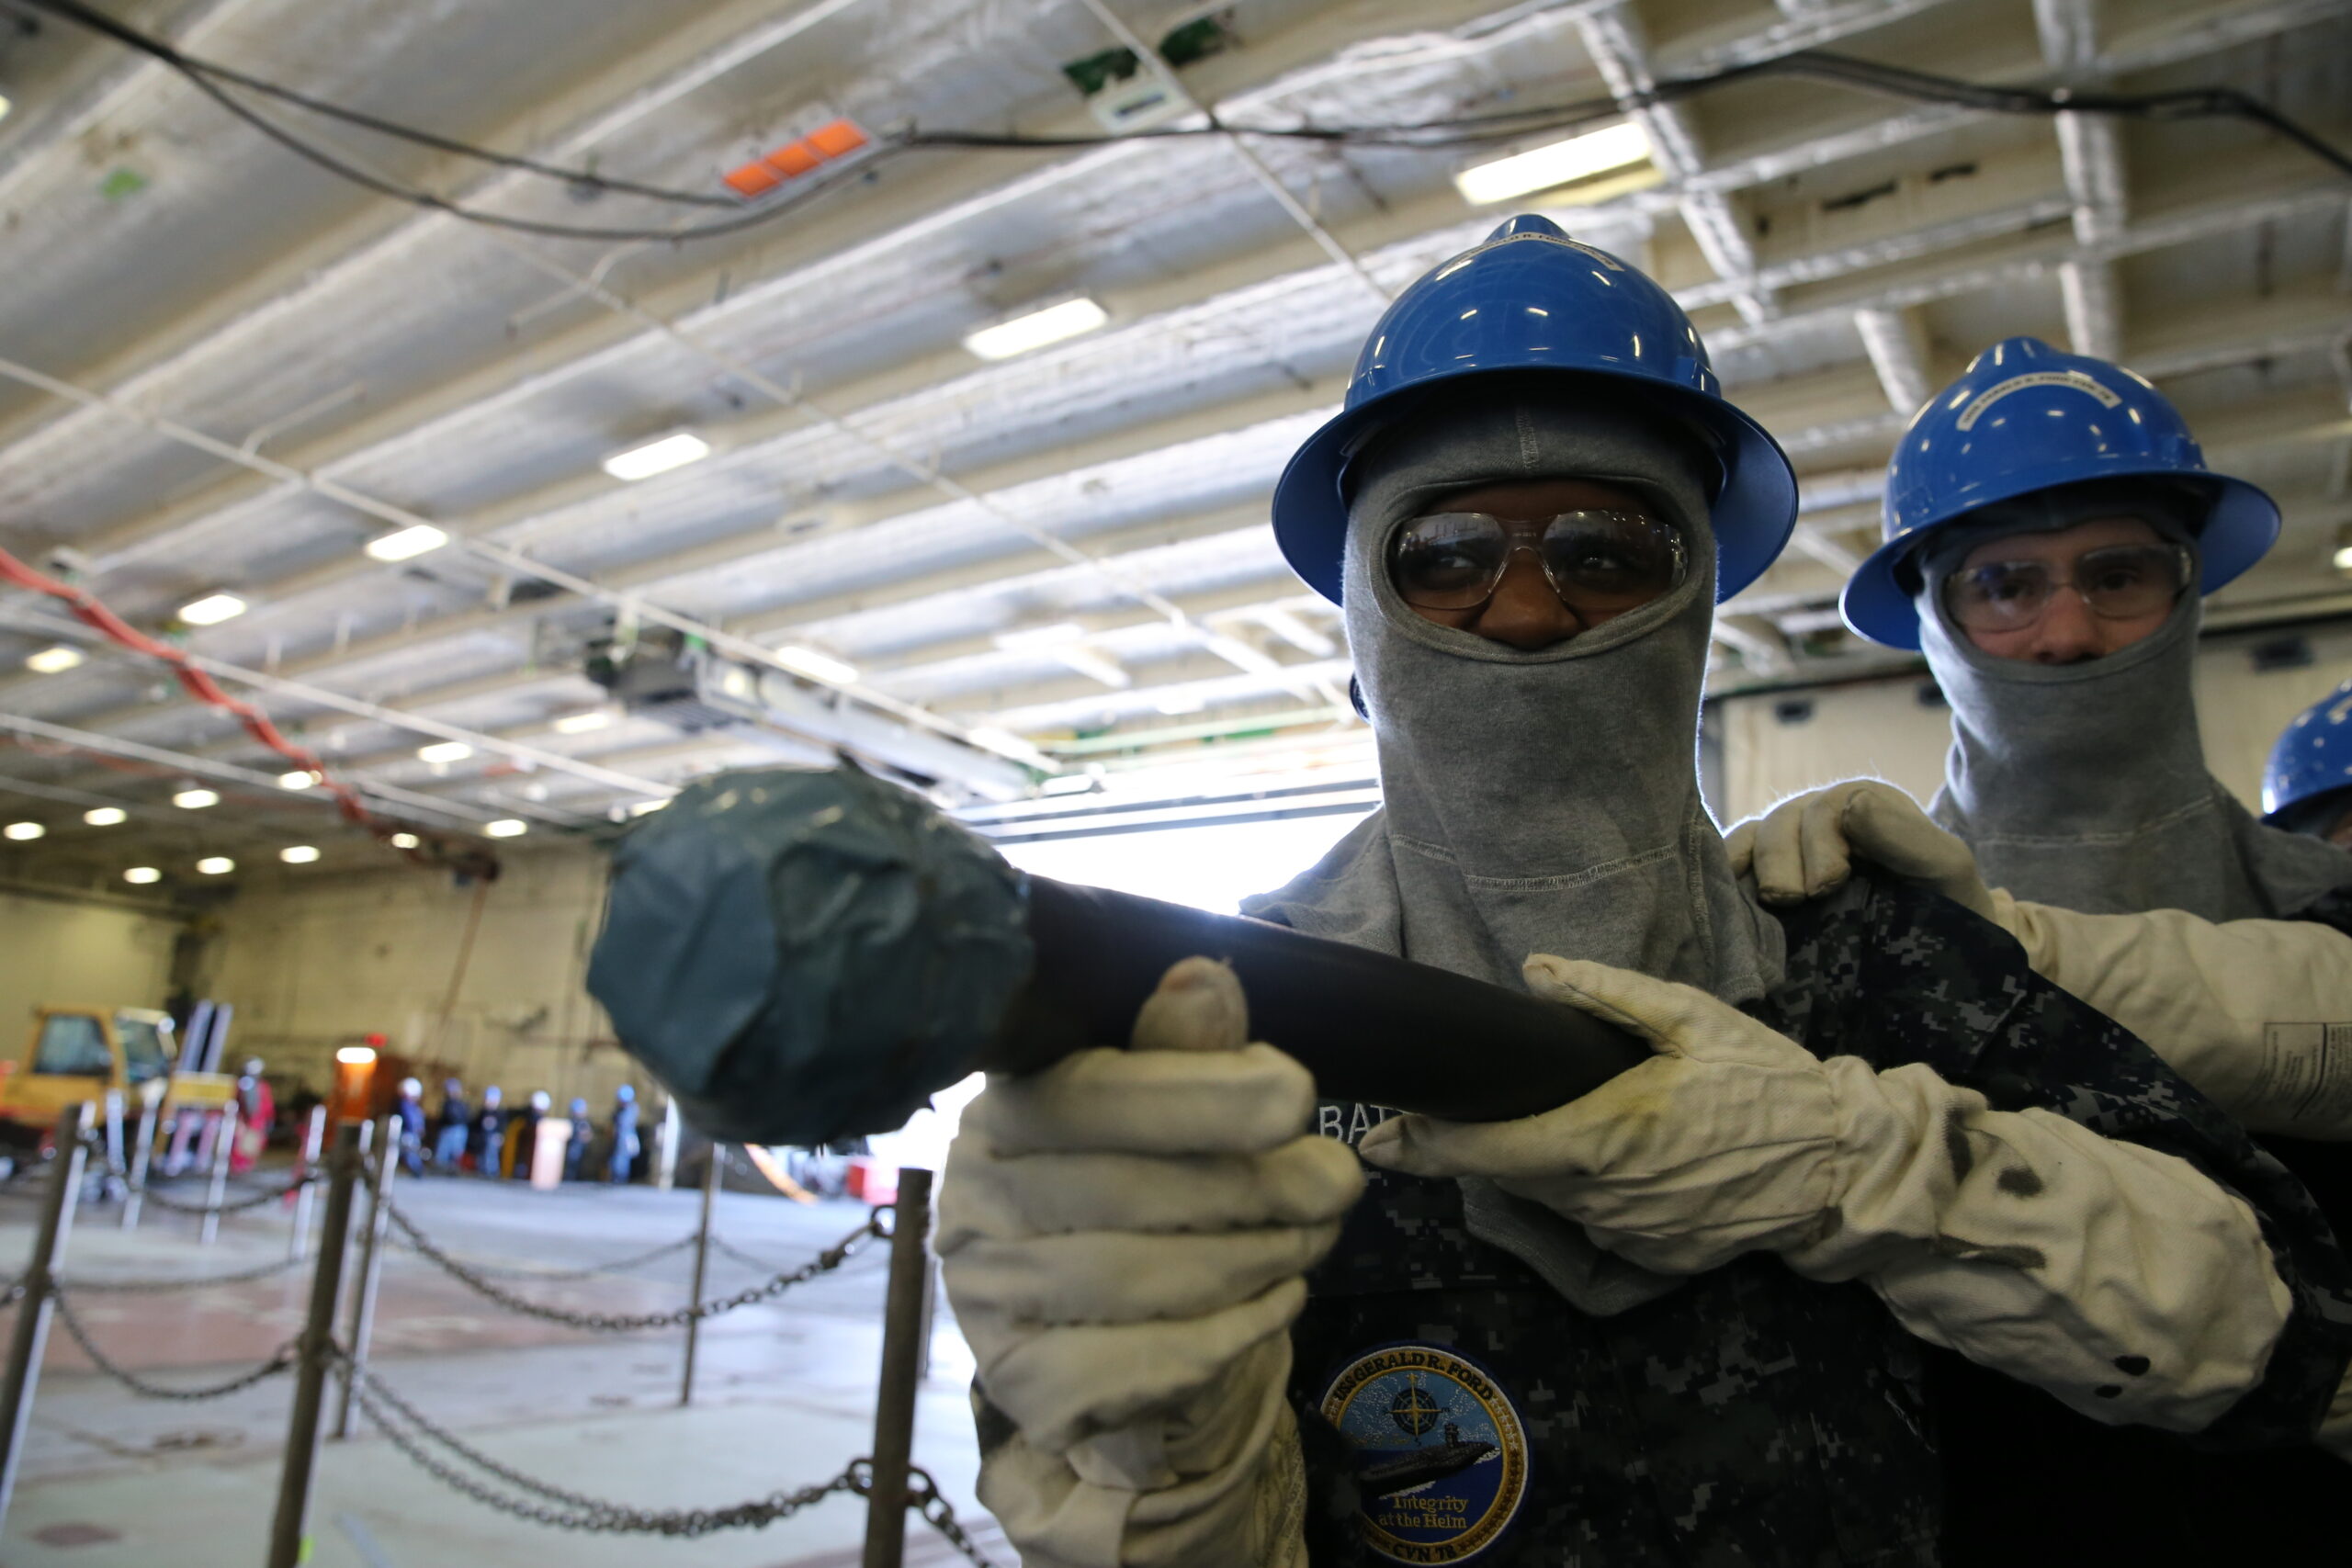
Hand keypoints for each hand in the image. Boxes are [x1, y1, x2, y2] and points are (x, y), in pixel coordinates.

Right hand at [938, 957, 1360, 1470]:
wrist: (1111, 1343)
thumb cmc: (1142, 1197)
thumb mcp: (1163, 1114)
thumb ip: (1184, 1056)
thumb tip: (1205, 979)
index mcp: (1003, 1108)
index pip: (1091, 1096)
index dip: (1199, 1095)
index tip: (1297, 1094)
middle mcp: (974, 1198)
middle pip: (1125, 1192)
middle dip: (1257, 1186)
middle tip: (1335, 1183)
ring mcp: (987, 1297)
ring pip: (1139, 1280)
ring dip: (1256, 1258)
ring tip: (1313, 1238)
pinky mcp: (1024, 1383)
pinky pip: (1142, 1365)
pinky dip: (1231, 1334)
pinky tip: (1278, 1300)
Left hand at [1358, 955, 1956, 1277]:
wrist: (1839, 1162)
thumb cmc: (1765, 1080)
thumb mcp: (1692, 1017)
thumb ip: (1608, 992)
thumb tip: (1535, 970)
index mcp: (1605, 1137)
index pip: (1493, 1151)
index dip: (1429, 1148)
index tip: (1378, 1140)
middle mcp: (1606, 1198)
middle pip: (1511, 1176)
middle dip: (1469, 1149)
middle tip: (1426, 1119)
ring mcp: (1629, 1235)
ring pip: (1549, 1199)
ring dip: (1529, 1166)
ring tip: (1528, 1122)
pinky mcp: (1651, 1258)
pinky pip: (1592, 1220)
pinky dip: (1582, 1190)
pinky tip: (1605, 1156)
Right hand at [1724, 779, 1998, 920]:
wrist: (1935, 962)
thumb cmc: (1948, 911)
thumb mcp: (1944, 870)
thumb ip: (1906, 837)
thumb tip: (1852, 805)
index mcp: (1865, 803)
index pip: (1826, 807)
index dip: (1819, 844)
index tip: (1826, 886)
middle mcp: (1822, 817)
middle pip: (1782, 822)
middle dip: (1782, 860)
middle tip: (1791, 900)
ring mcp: (1790, 847)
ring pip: (1752, 838)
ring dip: (1750, 868)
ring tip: (1769, 903)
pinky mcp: (1763, 877)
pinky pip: (1731, 860)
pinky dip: (1723, 873)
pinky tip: (1724, 894)